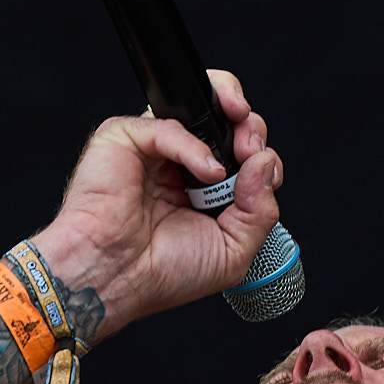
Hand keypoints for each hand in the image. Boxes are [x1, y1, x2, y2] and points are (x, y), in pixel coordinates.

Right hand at [35, 67, 284, 337]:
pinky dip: (194, 146)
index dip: (261, 156)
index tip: (266, 166)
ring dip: (231, 117)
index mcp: (207, 191)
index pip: (244, 156)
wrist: (116, 277)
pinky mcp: (126, 137)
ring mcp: (155, 149)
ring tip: (244, 144)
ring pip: (196, 106)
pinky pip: (169, 126)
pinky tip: (209, 172)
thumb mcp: (234, 250)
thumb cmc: (163, 272)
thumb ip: (260, 210)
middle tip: (255, 148)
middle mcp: (182, 166)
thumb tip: (267, 162)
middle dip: (251, 128)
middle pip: (225, 122)